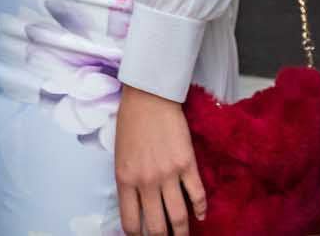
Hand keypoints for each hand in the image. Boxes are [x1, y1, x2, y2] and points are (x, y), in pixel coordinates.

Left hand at [115, 84, 206, 234]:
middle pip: (156, 227)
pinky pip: (197, 195)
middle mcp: (146, 182)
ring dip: (182, 232)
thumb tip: (137, 206)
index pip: (130, 223)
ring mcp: (168, 174)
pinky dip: (200, 209)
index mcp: (125, 179)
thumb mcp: (119, 156)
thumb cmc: (131, 122)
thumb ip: (127, 182)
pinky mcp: (187, 164)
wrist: (149, 96)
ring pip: (179, 217)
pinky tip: (200, 215)